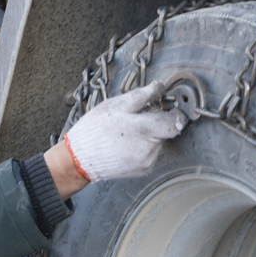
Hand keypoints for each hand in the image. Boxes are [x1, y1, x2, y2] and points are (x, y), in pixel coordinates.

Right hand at [58, 80, 188, 183]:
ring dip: (150, 135)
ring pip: (159, 142)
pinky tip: (126, 143)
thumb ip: (142, 96)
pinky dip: (144, 146)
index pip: (176, 122)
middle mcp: (149, 149)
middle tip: (139, 117)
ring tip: (128, 132)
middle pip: (166, 132)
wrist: (79, 159)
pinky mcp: (143, 170)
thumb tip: (160, 87)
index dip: (176, 113)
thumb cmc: (95, 130)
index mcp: (144, 130)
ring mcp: (147, 162)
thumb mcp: (116, 105)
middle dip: (157, 122)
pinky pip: (151, 153)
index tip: (171, 107)